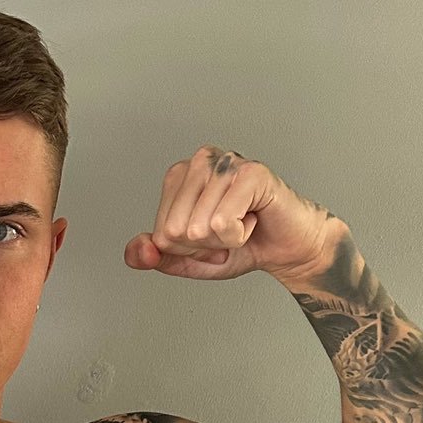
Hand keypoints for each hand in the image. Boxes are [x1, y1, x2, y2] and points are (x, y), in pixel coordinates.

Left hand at [124, 145, 338, 282]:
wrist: (285, 248)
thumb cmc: (241, 246)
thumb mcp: (190, 260)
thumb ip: (158, 257)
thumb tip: (136, 252)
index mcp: (179, 178)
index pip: (161, 233)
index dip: (188, 248)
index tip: (211, 236)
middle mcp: (199, 163)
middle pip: (176, 231)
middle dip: (204, 245)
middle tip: (228, 231)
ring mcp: (225, 163)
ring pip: (199, 228)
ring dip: (224, 240)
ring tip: (241, 223)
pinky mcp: (250, 172)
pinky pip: (223, 223)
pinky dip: (239, 235)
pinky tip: (252, 218)